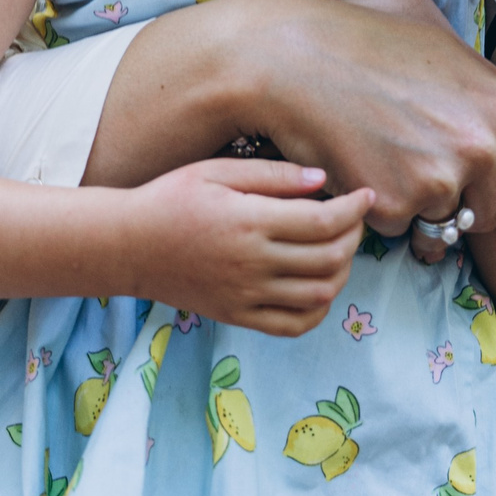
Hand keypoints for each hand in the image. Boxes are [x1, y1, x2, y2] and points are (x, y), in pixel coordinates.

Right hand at [123, 158, 374, 335]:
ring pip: (320, 294)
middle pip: (330, 258)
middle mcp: (253, 263)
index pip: (324, 220)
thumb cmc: (171, 199)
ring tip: (340, 248)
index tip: (366, 195)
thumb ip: (272, 176)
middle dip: (354, 236)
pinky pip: (294, 324)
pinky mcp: (238, 316)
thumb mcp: (217, 171)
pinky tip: (319, 285)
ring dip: (343, 271)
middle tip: (354, 218)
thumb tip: (322, 180)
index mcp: (250, 222)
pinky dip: (318, 309)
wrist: (128, 247)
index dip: (354, 208)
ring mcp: (247, 295)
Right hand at [238, 0, 495, 241]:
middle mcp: (483, 144)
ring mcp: (442, 176)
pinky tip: (356, 162)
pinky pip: (398, 228)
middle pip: (492, 216)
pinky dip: (377, 206)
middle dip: (463, 210)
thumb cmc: (363, 37)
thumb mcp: (454, 50)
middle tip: (424, 181)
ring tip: (382, 155)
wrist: (292, 55)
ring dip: (415, 206)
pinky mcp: (398, 203)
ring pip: (441, 223)